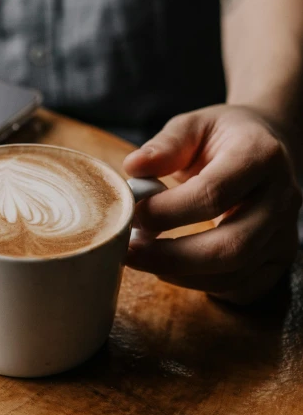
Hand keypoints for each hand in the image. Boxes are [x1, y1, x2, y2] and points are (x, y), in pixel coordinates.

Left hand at [122, 105, 301, 304]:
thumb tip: (133, 168)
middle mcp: (281, 198)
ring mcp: (285, 233)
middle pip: (230, 246)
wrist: (269, 147)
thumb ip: (165, 145)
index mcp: (260, 156)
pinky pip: (243, 289)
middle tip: (130, 251)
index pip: (213, 193)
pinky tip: (174, 269)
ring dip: (181, 275)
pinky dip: (203, 286)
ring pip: (235, 273)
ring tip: (144, 258)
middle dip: (171, 256)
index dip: (167, 211)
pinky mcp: (280, 258)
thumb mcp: (194, 126)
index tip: (132, 215)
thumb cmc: (224, 137)